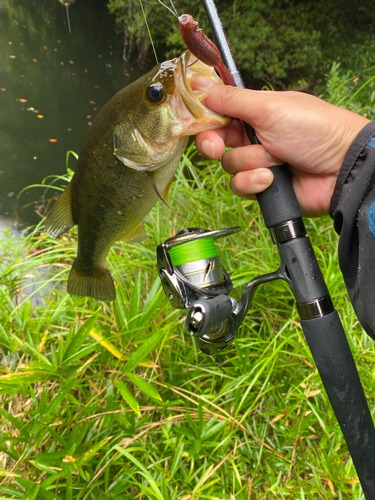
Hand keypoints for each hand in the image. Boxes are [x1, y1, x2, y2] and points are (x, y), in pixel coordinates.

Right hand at [193, 75, 369, 215]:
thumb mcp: (270, 108)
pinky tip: (273, 179)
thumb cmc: (314, 130)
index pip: (217, 113)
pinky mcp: (261, 186)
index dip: (205, 119)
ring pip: (228, 166)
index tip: (198, 123)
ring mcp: (257, 162)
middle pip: (215, 141)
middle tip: (218, 147)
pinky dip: (255, 183)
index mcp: (254, 112)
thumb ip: (233, 100)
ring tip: (276, 159)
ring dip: (250, 163)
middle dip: (215, 144)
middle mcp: (253, 136)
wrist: (340, 169)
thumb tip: (202, 85)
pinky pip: (240, 187)